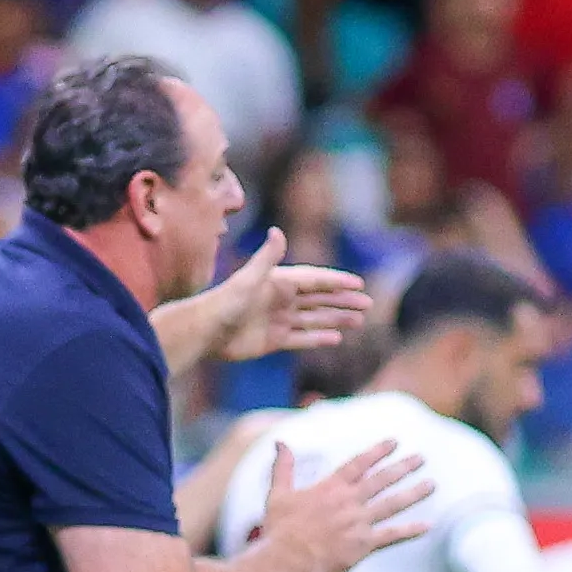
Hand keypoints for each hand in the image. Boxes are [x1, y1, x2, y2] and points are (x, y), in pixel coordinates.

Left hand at [199, 229, 371, 359]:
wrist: (203, 332)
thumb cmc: (223, 303)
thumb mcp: (248, 279)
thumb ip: (266, 257)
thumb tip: (277, 231)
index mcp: (278, 282)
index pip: (315, 280)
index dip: (336, 281)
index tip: (358, 284)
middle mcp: (280, 300)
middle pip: (319, 299)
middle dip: (343, 300)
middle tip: (368, 304)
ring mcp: (278, 320)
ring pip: (314, 319)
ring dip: (336, 318)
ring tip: (359, 321)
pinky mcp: (272, 341)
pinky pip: (301, 339)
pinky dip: (318, 338)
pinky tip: (336, 339)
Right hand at [255, 436, 429, 571]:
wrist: (288, 561)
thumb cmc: (280, 530)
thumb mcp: (278, 494)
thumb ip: (283, 467)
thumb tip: (280, 442)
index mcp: (331, 488)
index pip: (359, 463)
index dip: (378, 452)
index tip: (395, 442)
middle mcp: (350, 501)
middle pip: (382, 480)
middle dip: (403, 467)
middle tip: (421, 458)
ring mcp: (360, 522)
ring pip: (393, 504)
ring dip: (414, 493)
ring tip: (432, 484)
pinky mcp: (365, 545)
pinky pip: (393, 536)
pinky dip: (411, 530)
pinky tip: (428, 526)